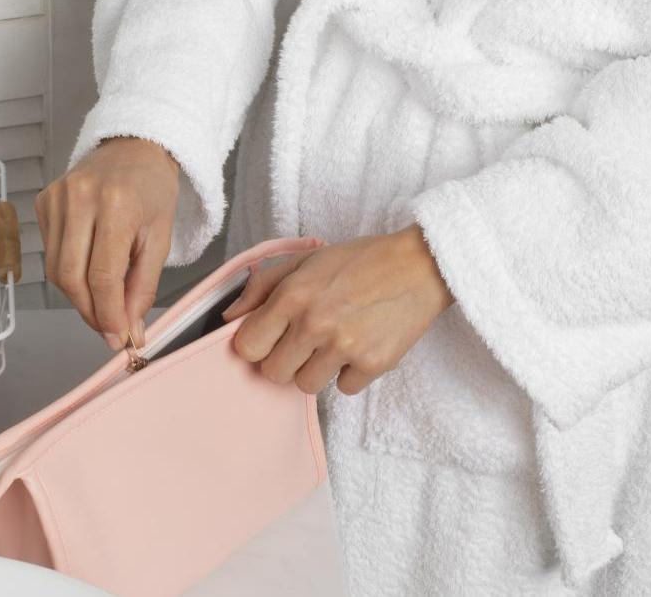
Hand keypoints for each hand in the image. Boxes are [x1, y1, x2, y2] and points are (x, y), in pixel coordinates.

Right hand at [36, 137, 179, 348]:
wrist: (134, 147)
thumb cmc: (152, 190)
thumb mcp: (160, 238)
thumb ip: (142, 287)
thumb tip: (128, 330)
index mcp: (116, 205)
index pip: (102, 275)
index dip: (108, 314)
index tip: (117, 337)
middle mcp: (80, 198)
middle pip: (72, 277)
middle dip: (90, 312)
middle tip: (108, 328)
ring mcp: (57, 198)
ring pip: (57, 270)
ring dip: (79, 297)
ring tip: (102, 302)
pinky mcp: (43, 202)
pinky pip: (50, 253)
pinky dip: (69, 272)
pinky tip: (88, 268)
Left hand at [222, 226, 453, 393]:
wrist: (420, 265)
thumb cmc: (359, 261)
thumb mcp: (304, 261)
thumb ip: (261, 287)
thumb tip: (229, 318)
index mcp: (292, 296)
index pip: (247, 347)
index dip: (257, 344)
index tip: (271, 337)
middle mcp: (315, 324)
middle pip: (274, 373)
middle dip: (284, 360)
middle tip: (304, 341)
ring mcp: (345, 347)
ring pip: (306, 386)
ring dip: (316, 370)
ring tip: (333, 343)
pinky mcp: (374, 364)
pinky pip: (344, 389)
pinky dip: (350, 374)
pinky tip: (360, 347)